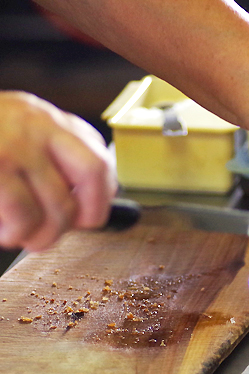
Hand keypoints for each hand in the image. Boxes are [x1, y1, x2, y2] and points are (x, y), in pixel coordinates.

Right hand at [0, 91, 116, 250]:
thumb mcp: (19, 131)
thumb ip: (54, 156)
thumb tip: (91, 202)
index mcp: (49, 121)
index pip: (99, 162)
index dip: (100, 199)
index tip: (89, 219)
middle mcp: (36, 127)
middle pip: (87, 180)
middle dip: (72, 221)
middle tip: (51, 235)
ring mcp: (12, 146)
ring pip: (54, 207)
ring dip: (42, 235)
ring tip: (23, 238)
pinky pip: (20, 213)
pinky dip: (16, 232)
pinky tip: (6, 234)